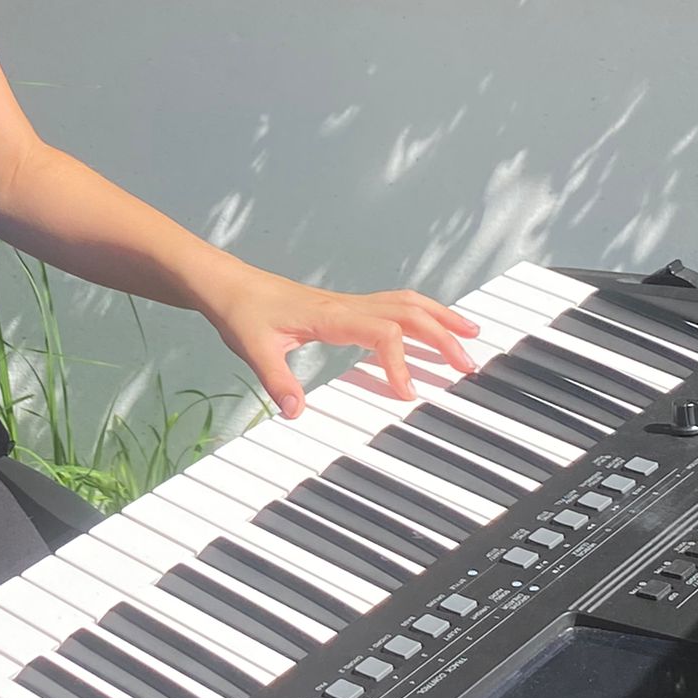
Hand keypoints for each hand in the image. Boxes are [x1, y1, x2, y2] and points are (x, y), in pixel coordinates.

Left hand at [203, 262, 479, 419]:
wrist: (227, 284)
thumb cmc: (241, 312)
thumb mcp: (253, 349)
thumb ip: (277, 381)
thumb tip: (296, 413)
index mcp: (330, 316)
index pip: (382, 333)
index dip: (400, 362)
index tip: (407, 394)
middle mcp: (347, 306)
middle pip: (408, 313)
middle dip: (442, 337)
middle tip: (468, 364)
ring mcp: (348, 303)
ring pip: (406, 303)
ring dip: (440, 318)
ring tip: (470, 334)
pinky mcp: (345, 307)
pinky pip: (393, 305)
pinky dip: (420, 314)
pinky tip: (430, 327)